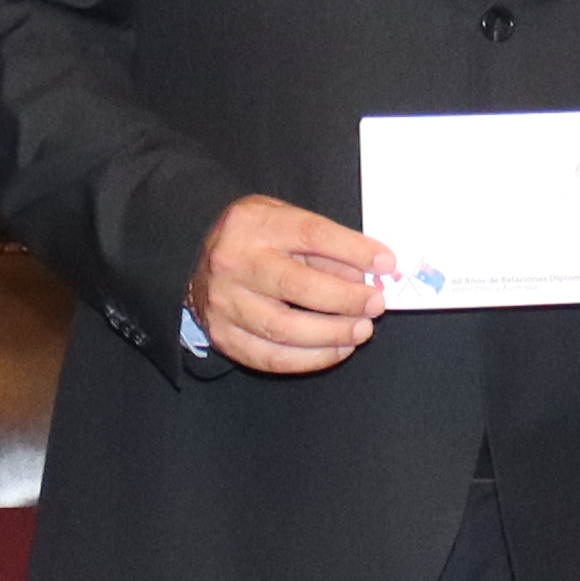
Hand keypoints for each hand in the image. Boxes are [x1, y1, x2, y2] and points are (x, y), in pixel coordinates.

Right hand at [190, 195, 387, 374]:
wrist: (193, 257)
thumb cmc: (251, 238)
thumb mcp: (284, 221)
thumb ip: (324, 246)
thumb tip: (370, 271)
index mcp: (253, 226)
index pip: (311, 236)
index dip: (354, 251)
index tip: (386, 263)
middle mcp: (233, 263)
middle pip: (297, 286)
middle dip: (346, 299)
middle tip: (375, 305)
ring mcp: (224, 303)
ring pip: (284, 328)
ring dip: (331, 334)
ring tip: (360, 331)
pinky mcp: (222, 335)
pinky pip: (270, 357)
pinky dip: (309, 359)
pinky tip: (336, 350)